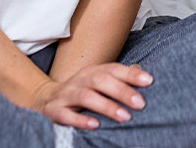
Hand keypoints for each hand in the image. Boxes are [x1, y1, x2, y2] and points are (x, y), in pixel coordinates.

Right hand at [30, 63, 152, 129]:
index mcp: (93, 72)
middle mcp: (80, 80)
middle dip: (122, 91)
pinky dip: (80, 120)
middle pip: (101, 80)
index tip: (149, 81)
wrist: (46, 98)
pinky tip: (95, 125)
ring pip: (86, 96)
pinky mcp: (55, 110)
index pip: (113, 69)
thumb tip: (144, 73)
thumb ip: (119, 78)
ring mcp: (66, 94)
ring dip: (106, 106)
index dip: (131, 74)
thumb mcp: (99, 82)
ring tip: (124, 116)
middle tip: (140, 103)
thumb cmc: (81, 91)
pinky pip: (66, 114)